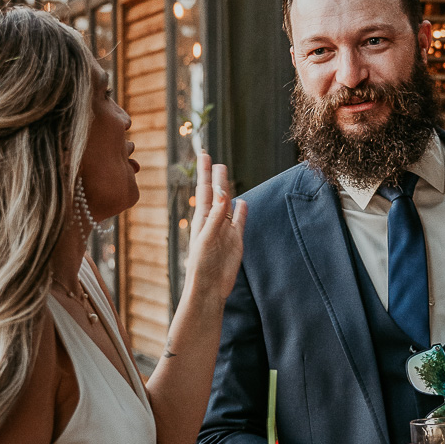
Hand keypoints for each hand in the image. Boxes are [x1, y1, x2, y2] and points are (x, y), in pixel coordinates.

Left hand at [182, 154, 245, 307]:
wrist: (210, 288)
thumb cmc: (202, 265)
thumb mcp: (207, 238)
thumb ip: (216, 216)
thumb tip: (223, 193)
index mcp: (202, 219)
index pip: (204, 190)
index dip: (205, 173)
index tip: (204, 155)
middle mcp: (213, 221)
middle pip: (216, 194)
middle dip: (215, 177)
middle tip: (215, 161)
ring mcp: (225, 230)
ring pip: (228, 205)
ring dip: (227, 190)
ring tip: (225, 176)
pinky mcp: (236, 240)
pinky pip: (239, 221)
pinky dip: (241, 211)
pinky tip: (242, 202)